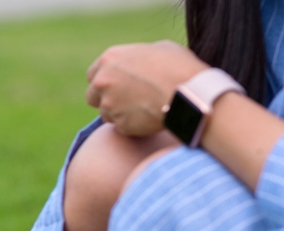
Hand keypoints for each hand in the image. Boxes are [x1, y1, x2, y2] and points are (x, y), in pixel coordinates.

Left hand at [86, 40, 208, 135]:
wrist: (190, 92)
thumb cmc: (179, 66)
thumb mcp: (157, 49)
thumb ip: (136, 58)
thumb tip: (136, 63)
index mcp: (110, 59)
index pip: (92, 75)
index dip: (104, 81)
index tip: (114, 86)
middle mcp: (103, 82)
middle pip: (92, 96)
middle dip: (105, 99)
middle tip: (125, 101)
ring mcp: (110, 105)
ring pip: (106, 115)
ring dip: (119, 114)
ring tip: (143, 109)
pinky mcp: (121, 125)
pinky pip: (122, 128)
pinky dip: (132, 126)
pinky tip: (149, 118)